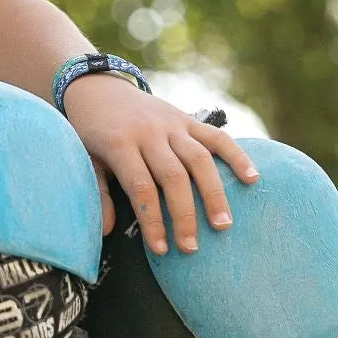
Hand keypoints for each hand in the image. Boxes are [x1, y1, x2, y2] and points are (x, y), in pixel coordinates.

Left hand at [61, 76, 258, 257]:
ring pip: (199, 159)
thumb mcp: (85, 160)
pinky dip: (237, 155)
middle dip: (184, 215)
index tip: (160, 249)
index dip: (152, 220)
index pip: (141, 187)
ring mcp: (171, 124)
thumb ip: (98, 193)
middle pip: (173, 177)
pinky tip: (252, 178)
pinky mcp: (187, 118)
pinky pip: (216, 136)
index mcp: (119, 144)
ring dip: (213, 193)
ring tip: (223, 225)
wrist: (97, 88)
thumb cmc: (90, 132)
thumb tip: (106, 232)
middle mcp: (149, 133)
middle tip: (191, 247)